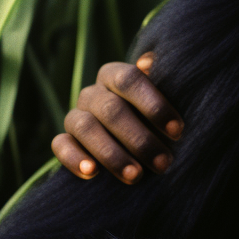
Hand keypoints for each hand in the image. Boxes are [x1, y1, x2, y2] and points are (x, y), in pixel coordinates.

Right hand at [51, 52, 183, 183]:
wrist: (132, 136)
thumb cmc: (155, 113)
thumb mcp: (164, 96)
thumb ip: (162, 80)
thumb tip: (148, 62)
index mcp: (116, 74)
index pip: (130, 80)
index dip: (154, 105)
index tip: (178, 132)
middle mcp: (93, 92)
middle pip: (111, 110)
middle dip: (140, 139)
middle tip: (163, 163)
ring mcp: (75, 115)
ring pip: (86, 128)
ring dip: (112, 154)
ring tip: (135, 176)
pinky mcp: (63, 139)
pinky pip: (60, 146)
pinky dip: (75, 159)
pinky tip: (92, 173)